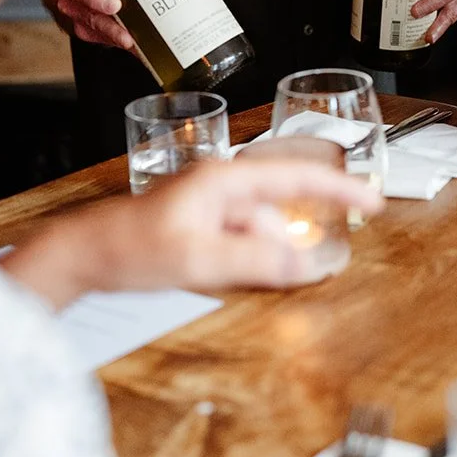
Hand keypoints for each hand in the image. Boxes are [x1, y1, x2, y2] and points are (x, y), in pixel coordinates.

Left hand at [0, 152, 383, 307]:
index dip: (340, 186)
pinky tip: (231, 279)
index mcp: (227, 180)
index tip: (373, 199)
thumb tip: (309, 266)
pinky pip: (241, 242)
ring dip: (265, 257)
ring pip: (260, 232)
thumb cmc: (131, 247)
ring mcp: (212, 206)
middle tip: (318, 261)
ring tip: (236, 279)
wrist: (84, 255)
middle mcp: (224, 186)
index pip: (298, 176)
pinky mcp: (201, 226)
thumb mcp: (199, 259)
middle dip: (297, 237)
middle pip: (281, 209)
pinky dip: (247, 261)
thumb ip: (257, 263)